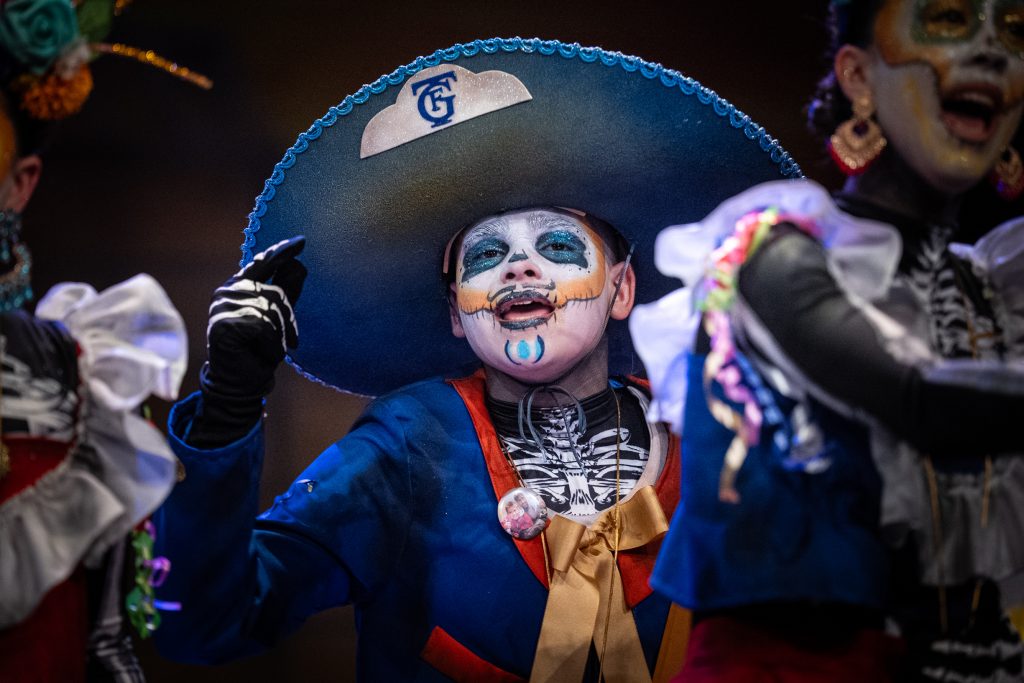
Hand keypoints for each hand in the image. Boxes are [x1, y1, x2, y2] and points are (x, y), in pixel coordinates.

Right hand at [203, 236, 306, 400]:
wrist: (241, 380)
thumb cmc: (259, 348)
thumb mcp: (278, 318)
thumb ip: (286, 293)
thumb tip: (299, 266)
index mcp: (239, 286)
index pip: (263, 263)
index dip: (282, 252)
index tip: (301, 241)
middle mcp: (228, 291)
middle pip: (275, 292)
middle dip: (288, 318)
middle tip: (291, 339)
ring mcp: (223, 306)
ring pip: (271, 311)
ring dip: (280, 335)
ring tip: (274, 348)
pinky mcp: (225, 324)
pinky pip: (264, 328)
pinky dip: (272, 344)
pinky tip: (264, 353)